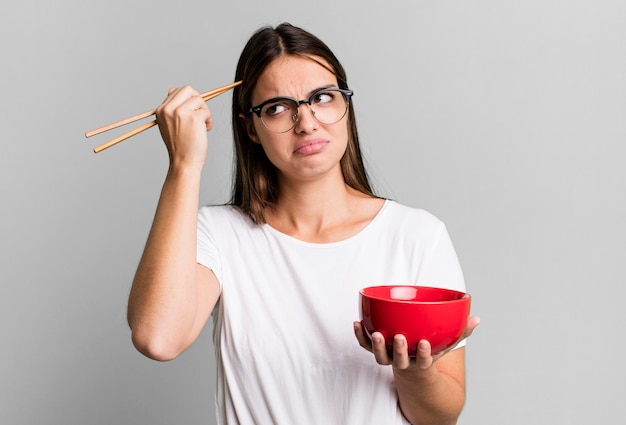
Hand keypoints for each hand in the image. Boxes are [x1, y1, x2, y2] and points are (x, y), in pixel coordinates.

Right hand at [154, 85, 212, 167]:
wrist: (183, 162)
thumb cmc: (180, 146)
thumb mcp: (168, 125)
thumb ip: (172, 109)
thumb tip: (176, 90)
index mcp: (161, 110)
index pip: (176, 91)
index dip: (188, 100)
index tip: (193, 112)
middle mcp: (168, 109)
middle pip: (188, 90)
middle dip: (197, 101)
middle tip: (200, 114)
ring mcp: (180, 112)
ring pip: (199, 99)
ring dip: (204, 111)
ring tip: (203, 125)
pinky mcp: (193, 118)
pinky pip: (206, 110)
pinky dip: (209, 120)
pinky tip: (206, 130)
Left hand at [353, 315, 479, 370]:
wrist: (412, 371)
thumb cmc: (430, 352)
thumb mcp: (448, 344)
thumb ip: (462, 331)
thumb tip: (477, 318)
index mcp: (421, 362)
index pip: (424, 362)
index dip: (424, 355)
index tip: (425, 344)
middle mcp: (404, 363)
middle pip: (399, 361)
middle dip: (399, 350)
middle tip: (399, 338)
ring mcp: (389, 358)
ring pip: (380, 357)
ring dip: (376, 346)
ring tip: (376, 333)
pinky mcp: (377, 351)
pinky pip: (365, 346)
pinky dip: (360, 336)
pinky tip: (357, 323)